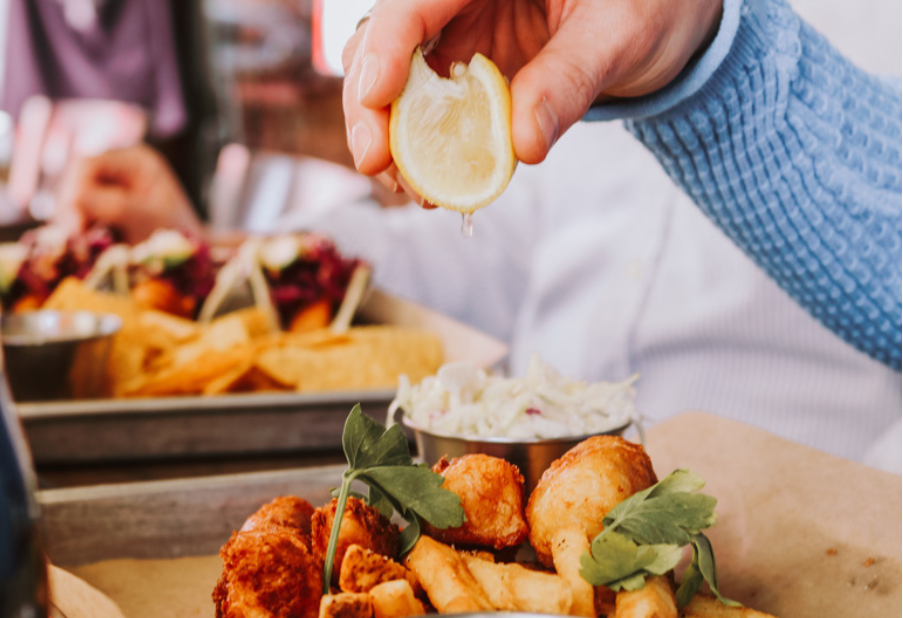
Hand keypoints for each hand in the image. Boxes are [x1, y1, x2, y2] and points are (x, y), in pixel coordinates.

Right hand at [56, 145, 202, 242]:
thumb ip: (117, 206)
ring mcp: (108, 189)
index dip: (75, 189)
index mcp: (135, 160)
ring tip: (78, 246)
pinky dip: (76, 232)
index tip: (74, 221)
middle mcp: (118, 169)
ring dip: (71, 222)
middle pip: (75, 180)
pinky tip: (81, 247)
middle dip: (70, 208)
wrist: (192, 261)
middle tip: (72, 237)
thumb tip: (75, 199)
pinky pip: (77, 217)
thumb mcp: (151, 219)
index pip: (89, 164)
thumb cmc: (180, 236)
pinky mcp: (101, 212)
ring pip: (72, 200)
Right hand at [342, 0, 721, 185]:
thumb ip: (568, 82)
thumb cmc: (650, 3)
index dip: (385, 47)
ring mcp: (455, 31)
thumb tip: (521, 147)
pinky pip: (422, 106)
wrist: (661, 15)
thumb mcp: (620, 37)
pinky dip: (418, 146)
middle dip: (370, 104)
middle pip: (383, 38)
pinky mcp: (461, 68)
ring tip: (410, 186)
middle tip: (377, 163)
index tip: (374, 100)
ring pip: (389, 76)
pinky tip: (430, 182)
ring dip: (387, 134)